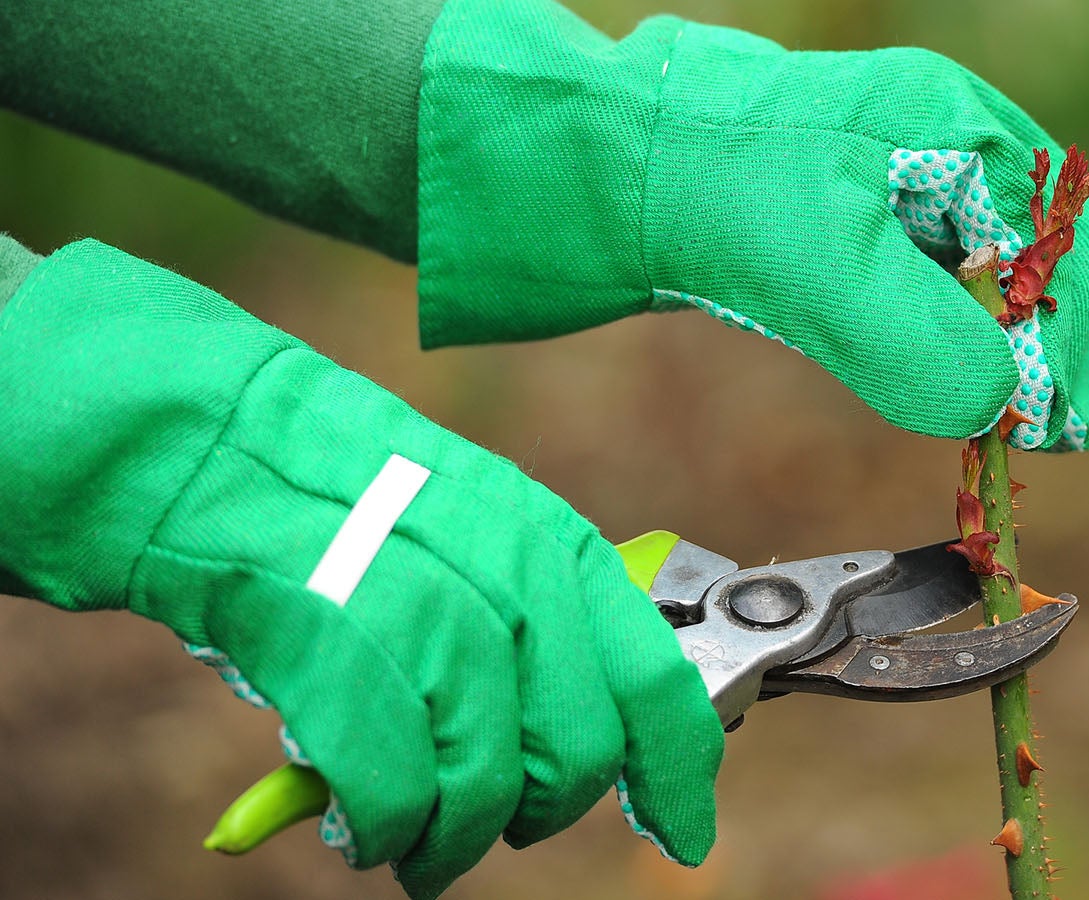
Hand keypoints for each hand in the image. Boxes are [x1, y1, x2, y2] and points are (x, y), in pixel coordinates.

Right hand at [0, 240, 722, 899]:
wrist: (188, 430)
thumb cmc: (327, 491)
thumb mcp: (458, 522)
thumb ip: (527, 607)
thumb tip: (591, 714)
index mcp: (536, 525)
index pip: (645, 659)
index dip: (674, 758)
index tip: (682, 825)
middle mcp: (489, 550)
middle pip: (574, 731)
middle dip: (549, 804)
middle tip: (501, 826)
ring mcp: (400, 583)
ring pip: (485, 763)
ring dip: (456, 834)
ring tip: (417, 846)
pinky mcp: (308, 622)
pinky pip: (388, 773)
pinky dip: (386, 822)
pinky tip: (360, 829)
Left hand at [417, 0, 1088, 450]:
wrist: (597, 167)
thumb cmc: (711, 189)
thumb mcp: (824, 267)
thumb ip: (923, 340)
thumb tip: (1000, 408)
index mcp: (948, 121)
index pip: (1056, 235)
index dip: (1068, 337)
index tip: (1061, 428)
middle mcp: (934, 137)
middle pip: (1034, 245)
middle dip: (1053, 340)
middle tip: (1060, 432)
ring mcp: (892, 173)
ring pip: (985, 265)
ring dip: (1012, 340)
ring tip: (1043, 414)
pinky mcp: (847, 216)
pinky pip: (932, 278)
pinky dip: (963, 327)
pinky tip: (996, 362)